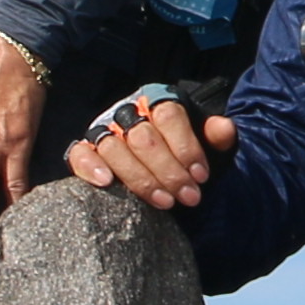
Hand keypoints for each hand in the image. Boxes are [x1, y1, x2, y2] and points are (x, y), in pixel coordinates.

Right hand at [66, 96, 233, 211]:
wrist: (165, 175)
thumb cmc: (185, 159)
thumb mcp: (208, 148)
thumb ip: (216, 137)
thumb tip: (224, 128)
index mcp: (159, 103)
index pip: (168, 115)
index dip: (185, 147)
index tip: (201, 176)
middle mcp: (129, 113)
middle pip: (143, 137)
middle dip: (168, 171)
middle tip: (188, 197)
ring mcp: (104, 131)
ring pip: (114, 148)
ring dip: (140, 178)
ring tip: (164, 201)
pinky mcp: (86, 151)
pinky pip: (80, 154)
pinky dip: (90, 166)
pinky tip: (107, 182)